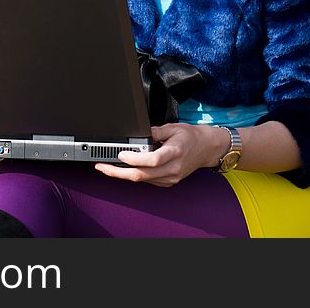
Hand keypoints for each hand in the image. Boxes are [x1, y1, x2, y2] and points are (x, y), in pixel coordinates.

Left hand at [94, 123, 225, 186]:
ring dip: (123, 175)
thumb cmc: (191, 137)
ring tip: (107, 167)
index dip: (134, 159)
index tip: (121, 154)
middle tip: (102, 166)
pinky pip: (148, 181)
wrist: (207, 149)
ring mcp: (171, 178)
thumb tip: (138, 133)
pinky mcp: (168, 182)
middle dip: (118, 172)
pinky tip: (125, 169)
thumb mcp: (173, 127)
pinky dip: (135, 175)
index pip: (152, 160)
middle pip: (142, 175)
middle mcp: (172, 168)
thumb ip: (155, 131)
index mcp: (174, 152)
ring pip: (143, 180)